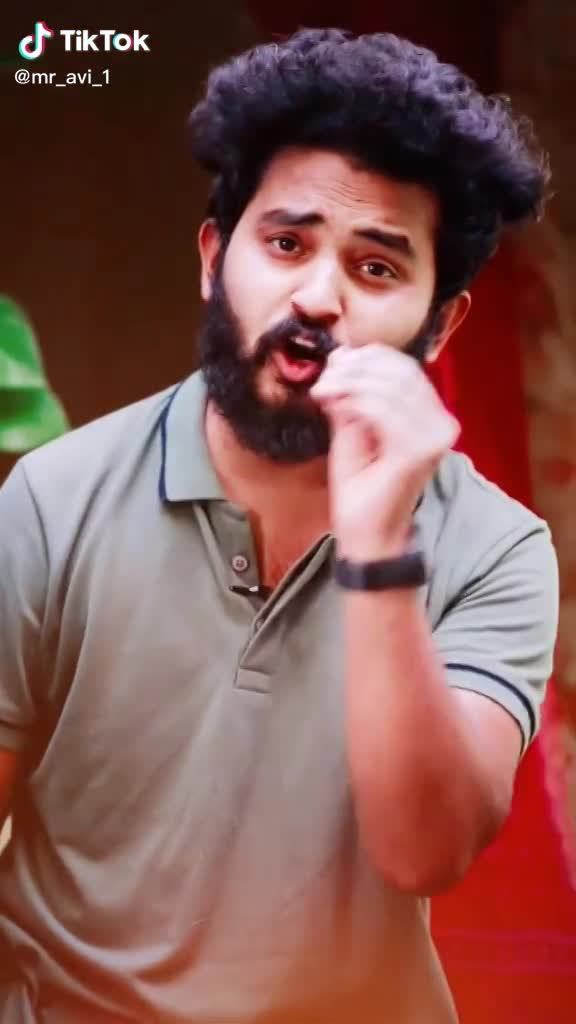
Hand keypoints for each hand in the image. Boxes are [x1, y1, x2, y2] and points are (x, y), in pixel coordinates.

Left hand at [310, 344, 459, 556]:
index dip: (367, 357)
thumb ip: (352, 394)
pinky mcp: (418, 451)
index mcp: (431, 416)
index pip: (404, 368)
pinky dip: (353, 401)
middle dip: (355, 368)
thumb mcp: (353, 429)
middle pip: (400, 371)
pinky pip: (382, 409)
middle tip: (324, 380)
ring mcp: (434, 438)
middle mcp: (441, 424)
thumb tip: (342, 354)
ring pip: (390, 385)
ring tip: (323, 392)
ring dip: (349, 383)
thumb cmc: (362, 487)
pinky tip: (334, 406)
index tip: (333, 365)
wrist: (367, 533)